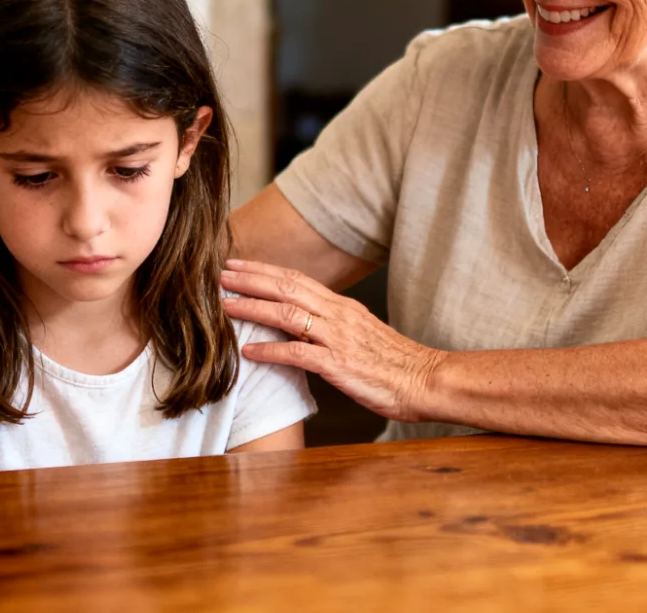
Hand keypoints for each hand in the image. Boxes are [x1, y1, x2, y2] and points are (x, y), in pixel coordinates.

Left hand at [220, 259, 443, 423]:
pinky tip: (248, 352)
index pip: (297, 279)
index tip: (238, 265)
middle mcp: (338, 315)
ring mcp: (338, 338)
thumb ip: (334, 325)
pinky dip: (270, 351)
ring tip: (225, 305)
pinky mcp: (338, 364)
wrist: (427, 380)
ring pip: (287, 314)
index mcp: (343, 307)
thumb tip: (306, 324)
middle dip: (250, 279)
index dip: (265, 271)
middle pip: (287, 287)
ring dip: (252, 308)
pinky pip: (297, 354)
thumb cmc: (397, 364)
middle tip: (219, 273)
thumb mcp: (363, 334)